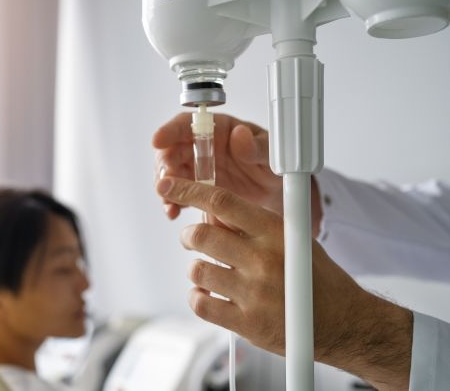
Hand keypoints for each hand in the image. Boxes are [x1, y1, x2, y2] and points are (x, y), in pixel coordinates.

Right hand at [153, 112, 322, 234]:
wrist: (278, 192)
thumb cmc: (275, 164)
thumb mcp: (271, 153)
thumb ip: (256, 145)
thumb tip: (240, 135)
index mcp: (218, 129)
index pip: (188, 124)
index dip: (170, 131)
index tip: (158, 140)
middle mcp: (203, 147)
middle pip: (172, 150)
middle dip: (164, 164)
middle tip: (165, 178)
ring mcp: (198, 169)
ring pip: (170, 174)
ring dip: (165, 186)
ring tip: (169, 201)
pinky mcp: (197, 189)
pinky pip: (178, 194)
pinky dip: (171, 202)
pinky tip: (173, 211)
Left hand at [156, 176, 412, 389]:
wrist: (344, 322)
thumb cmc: (316, 278)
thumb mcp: (294, 238)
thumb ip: (255, 225)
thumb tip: (214, 213)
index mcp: (275, 232)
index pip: (222, 202)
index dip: (189, 190)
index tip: (167, 186)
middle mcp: (263, 260)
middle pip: (200, 236)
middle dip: (190, 236)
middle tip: (194, 239)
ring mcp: (254, 294)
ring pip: (196, 270)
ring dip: (198, 269)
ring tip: (213, 272)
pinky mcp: (247, 324)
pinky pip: (201, 304)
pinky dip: (200, 298)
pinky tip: (212, 295)